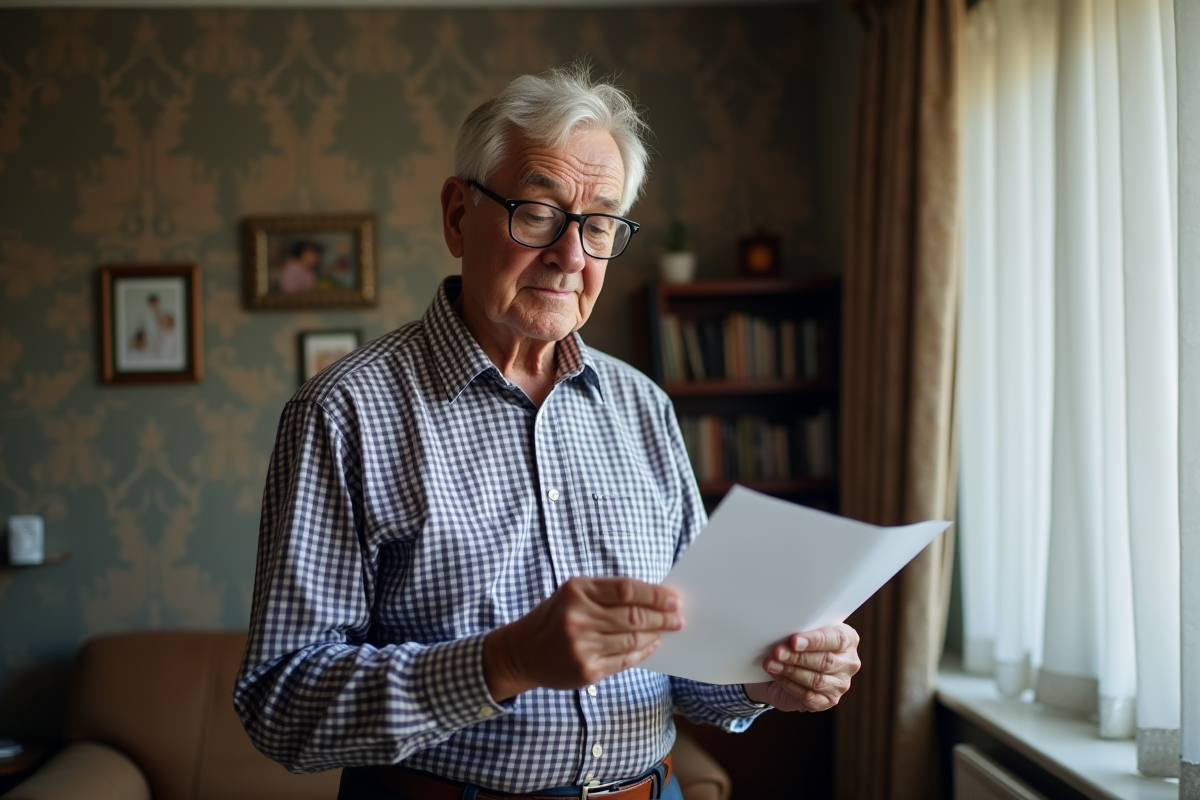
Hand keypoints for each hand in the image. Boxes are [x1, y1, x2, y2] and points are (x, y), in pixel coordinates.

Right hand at [483, 577, 682, 700]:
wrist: (521, 653)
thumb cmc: (553, 618)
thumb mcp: (572, 594)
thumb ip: (607, 594)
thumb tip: (652, 598)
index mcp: (577, 592)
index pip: (626, 590)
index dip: (655, 595)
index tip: (674, 599)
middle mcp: (579, 619)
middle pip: (634, 616)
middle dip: (662, 617)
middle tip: (678, 618)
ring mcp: (582, 647)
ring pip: (632, 640)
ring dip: (656, 634)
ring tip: (668, 630)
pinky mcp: (587, 671)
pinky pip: (624, 661)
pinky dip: (642, 652)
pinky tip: (650, 645)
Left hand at [743, 623, 859, 711]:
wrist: (792, 668)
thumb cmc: (800, 644)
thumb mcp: (803, 632)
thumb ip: (802, 630)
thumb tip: (786, 633)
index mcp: (849, 639)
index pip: (837, 639)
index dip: (815, 640)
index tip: (794, 641)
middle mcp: (849, 663)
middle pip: (825, 661)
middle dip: (797, 657)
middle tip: (777, 652)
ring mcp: (840, 684)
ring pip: (816, 680)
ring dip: (789, 671)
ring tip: (771, 664)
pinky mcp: (827, 701)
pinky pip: (808, 695)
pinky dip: (788, 684)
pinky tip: (776, 675)